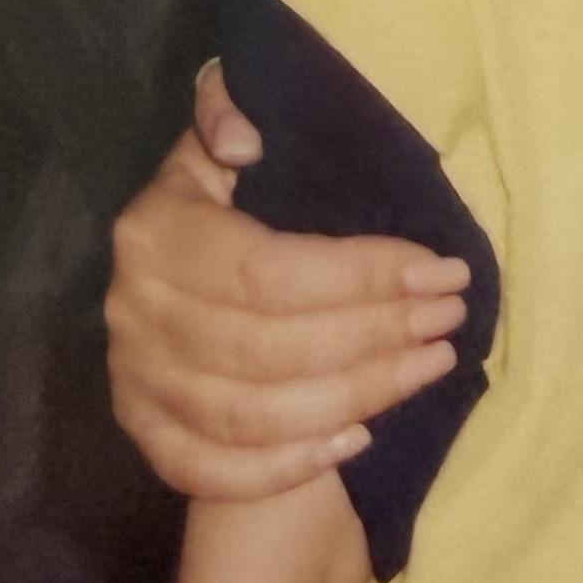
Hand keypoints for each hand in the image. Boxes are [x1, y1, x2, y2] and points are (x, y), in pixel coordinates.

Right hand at [104, 62, 469, 502]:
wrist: (174, 276)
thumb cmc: (226, 204)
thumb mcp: (222, 145)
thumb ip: (229, 112)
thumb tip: (245, 138)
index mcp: (156, 233)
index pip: (269, 270)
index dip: (363, 276)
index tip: (441, 270)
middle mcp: (134, 311)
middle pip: (268, 348)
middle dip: (376, 335)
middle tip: (448, 318)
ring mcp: (135, 382)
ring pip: (252, 414)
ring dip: (356, 396)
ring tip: (431, 365)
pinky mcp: (145, 436)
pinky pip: (210, 470)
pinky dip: (285, 466)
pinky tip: (357, 440)